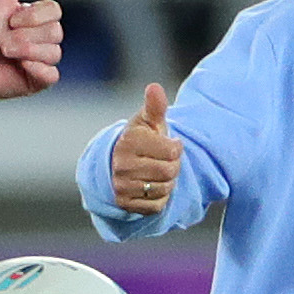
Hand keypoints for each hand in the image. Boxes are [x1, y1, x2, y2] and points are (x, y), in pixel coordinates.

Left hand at [0, 0, 63, 99]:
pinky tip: (20, 66)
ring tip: (4, 52)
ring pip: (54, 53)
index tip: (10, 19)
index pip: (55, 11)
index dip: (35, 15)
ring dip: (25, 50)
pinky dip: (37, 69)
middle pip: (56, 32)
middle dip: (25, 35)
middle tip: (1, 39)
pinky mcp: (35, 82)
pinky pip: (52, 75)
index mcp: (33, 20)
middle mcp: (38, 40)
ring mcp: (38, 61)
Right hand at [109, 84, 181, 214]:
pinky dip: (159, 197)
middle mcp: (122, 165)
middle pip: (170, 172)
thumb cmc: (140, 139)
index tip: (168, 144)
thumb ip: (154, 106)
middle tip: (163, 161)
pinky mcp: (125, 204)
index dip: (176, 147)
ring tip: (157, 172)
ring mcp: (122, 186)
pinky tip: (150, 187)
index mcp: (129, 142)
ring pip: (164, 189)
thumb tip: (154, 87)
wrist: (117, 164)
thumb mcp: (147, 121)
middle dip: (172, 166)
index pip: (173, 151)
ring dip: (167, 182)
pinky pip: (157, 205)